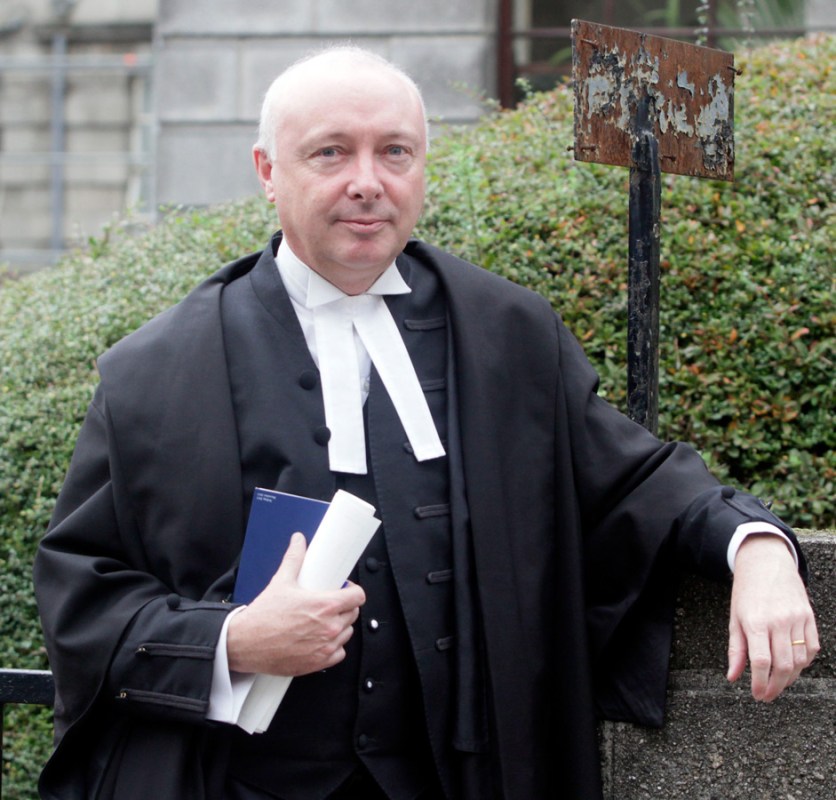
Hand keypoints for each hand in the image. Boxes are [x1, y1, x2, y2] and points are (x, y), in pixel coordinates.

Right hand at [226, 532, 365, 675]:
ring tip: (325, 621)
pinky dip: (333, 647)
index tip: (345, 590)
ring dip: (340, 626)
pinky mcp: (318, 663)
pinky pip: (339, 653)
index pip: (357, 597)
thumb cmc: (263, 616)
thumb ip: (294, 558)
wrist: (245, 643)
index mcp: (324, 606)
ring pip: (347, 633)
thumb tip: (298, 542)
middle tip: (331, 604)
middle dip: (344, 607)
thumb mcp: (281, 581)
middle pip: (353, 614)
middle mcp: (329, 627)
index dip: (353, 591)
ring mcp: (325, 647)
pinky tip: (321, 639)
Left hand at [727, 534, 818, 700]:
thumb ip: (735, 649)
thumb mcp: (734, 618)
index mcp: (756, 621)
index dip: (761, 683)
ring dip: (790, 678)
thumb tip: (733, 676)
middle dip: (775, 686)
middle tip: (768, 695)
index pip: (762, 661)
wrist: (766, 563)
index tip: (757, 694)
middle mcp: (778, 621)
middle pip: (783, 665)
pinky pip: (812, 647)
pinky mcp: (809, 617)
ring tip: (778, 683)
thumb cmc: (746, 591)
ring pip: (800, 660)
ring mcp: (797, 618)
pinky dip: (804, 662)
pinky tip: (793, 667)